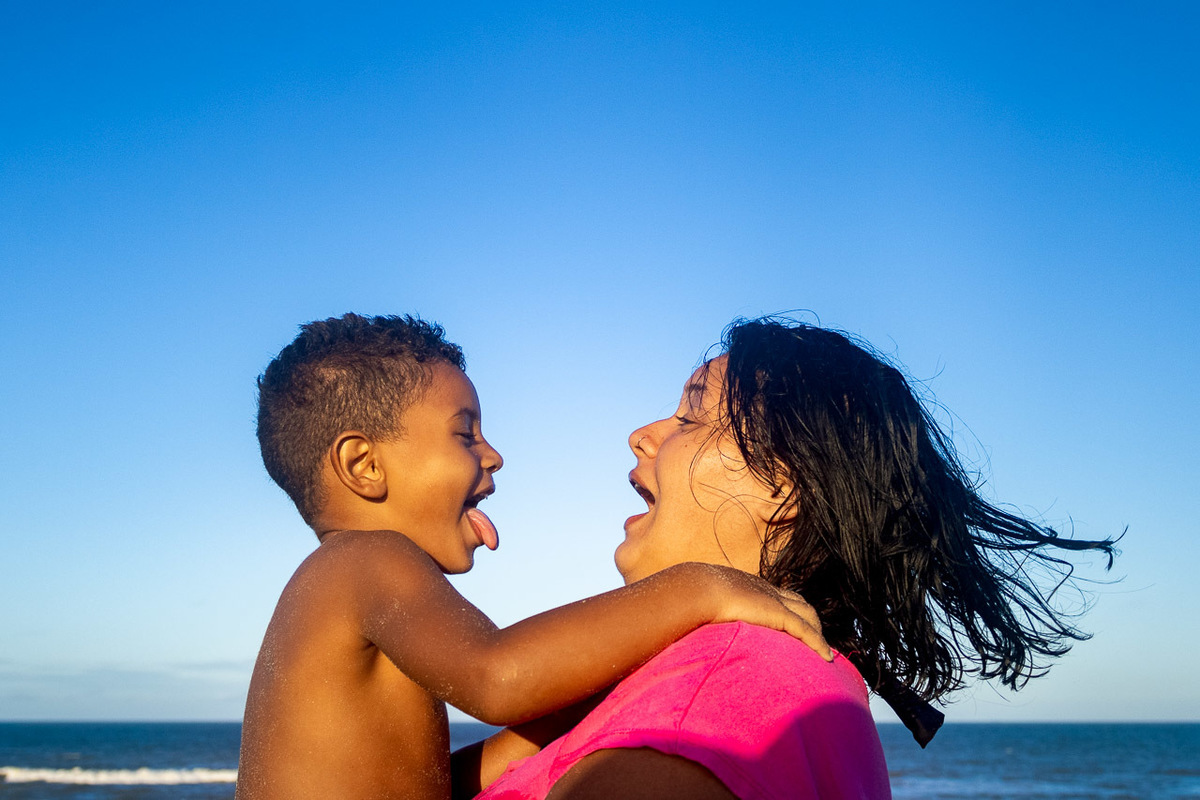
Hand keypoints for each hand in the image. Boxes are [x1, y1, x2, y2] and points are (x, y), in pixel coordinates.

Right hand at [673, 563, 831, 660]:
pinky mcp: (778, 614)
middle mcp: (765, 591)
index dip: (791, 611)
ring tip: (822, 653)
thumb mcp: (700, 605)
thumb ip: (701, 615)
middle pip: (799, 603)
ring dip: (817, 633)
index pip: (778, 597)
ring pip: (807, 615)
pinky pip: (806, 631)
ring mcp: (773, 600)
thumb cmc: (690, 598)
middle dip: (810, 621)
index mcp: (749, 587)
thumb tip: (685, 633)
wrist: (696, 589)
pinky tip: (827, 658)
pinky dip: (818, 643)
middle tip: (815, 643)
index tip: (794, 629)